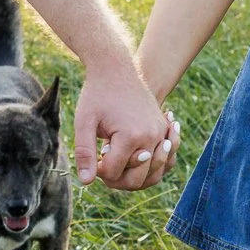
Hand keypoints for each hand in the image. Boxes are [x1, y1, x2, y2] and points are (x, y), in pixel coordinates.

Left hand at [74, 62, 178, 191]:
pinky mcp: (165, 129)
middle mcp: (152, 137)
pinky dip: (153, 166)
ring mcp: (162, 133)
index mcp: (131, 136)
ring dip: (135, 174)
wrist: (116, 68)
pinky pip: (165, 160)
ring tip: (119, 161)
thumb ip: (85, 153)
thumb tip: (87, 181)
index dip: (100, 171)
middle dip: (117, 178)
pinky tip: (139, 158)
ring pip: (154, 174)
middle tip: (104, 163)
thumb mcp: (84, 122)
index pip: (114, 174)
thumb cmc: (97, 94)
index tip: (94, 157)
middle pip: (137, 180)